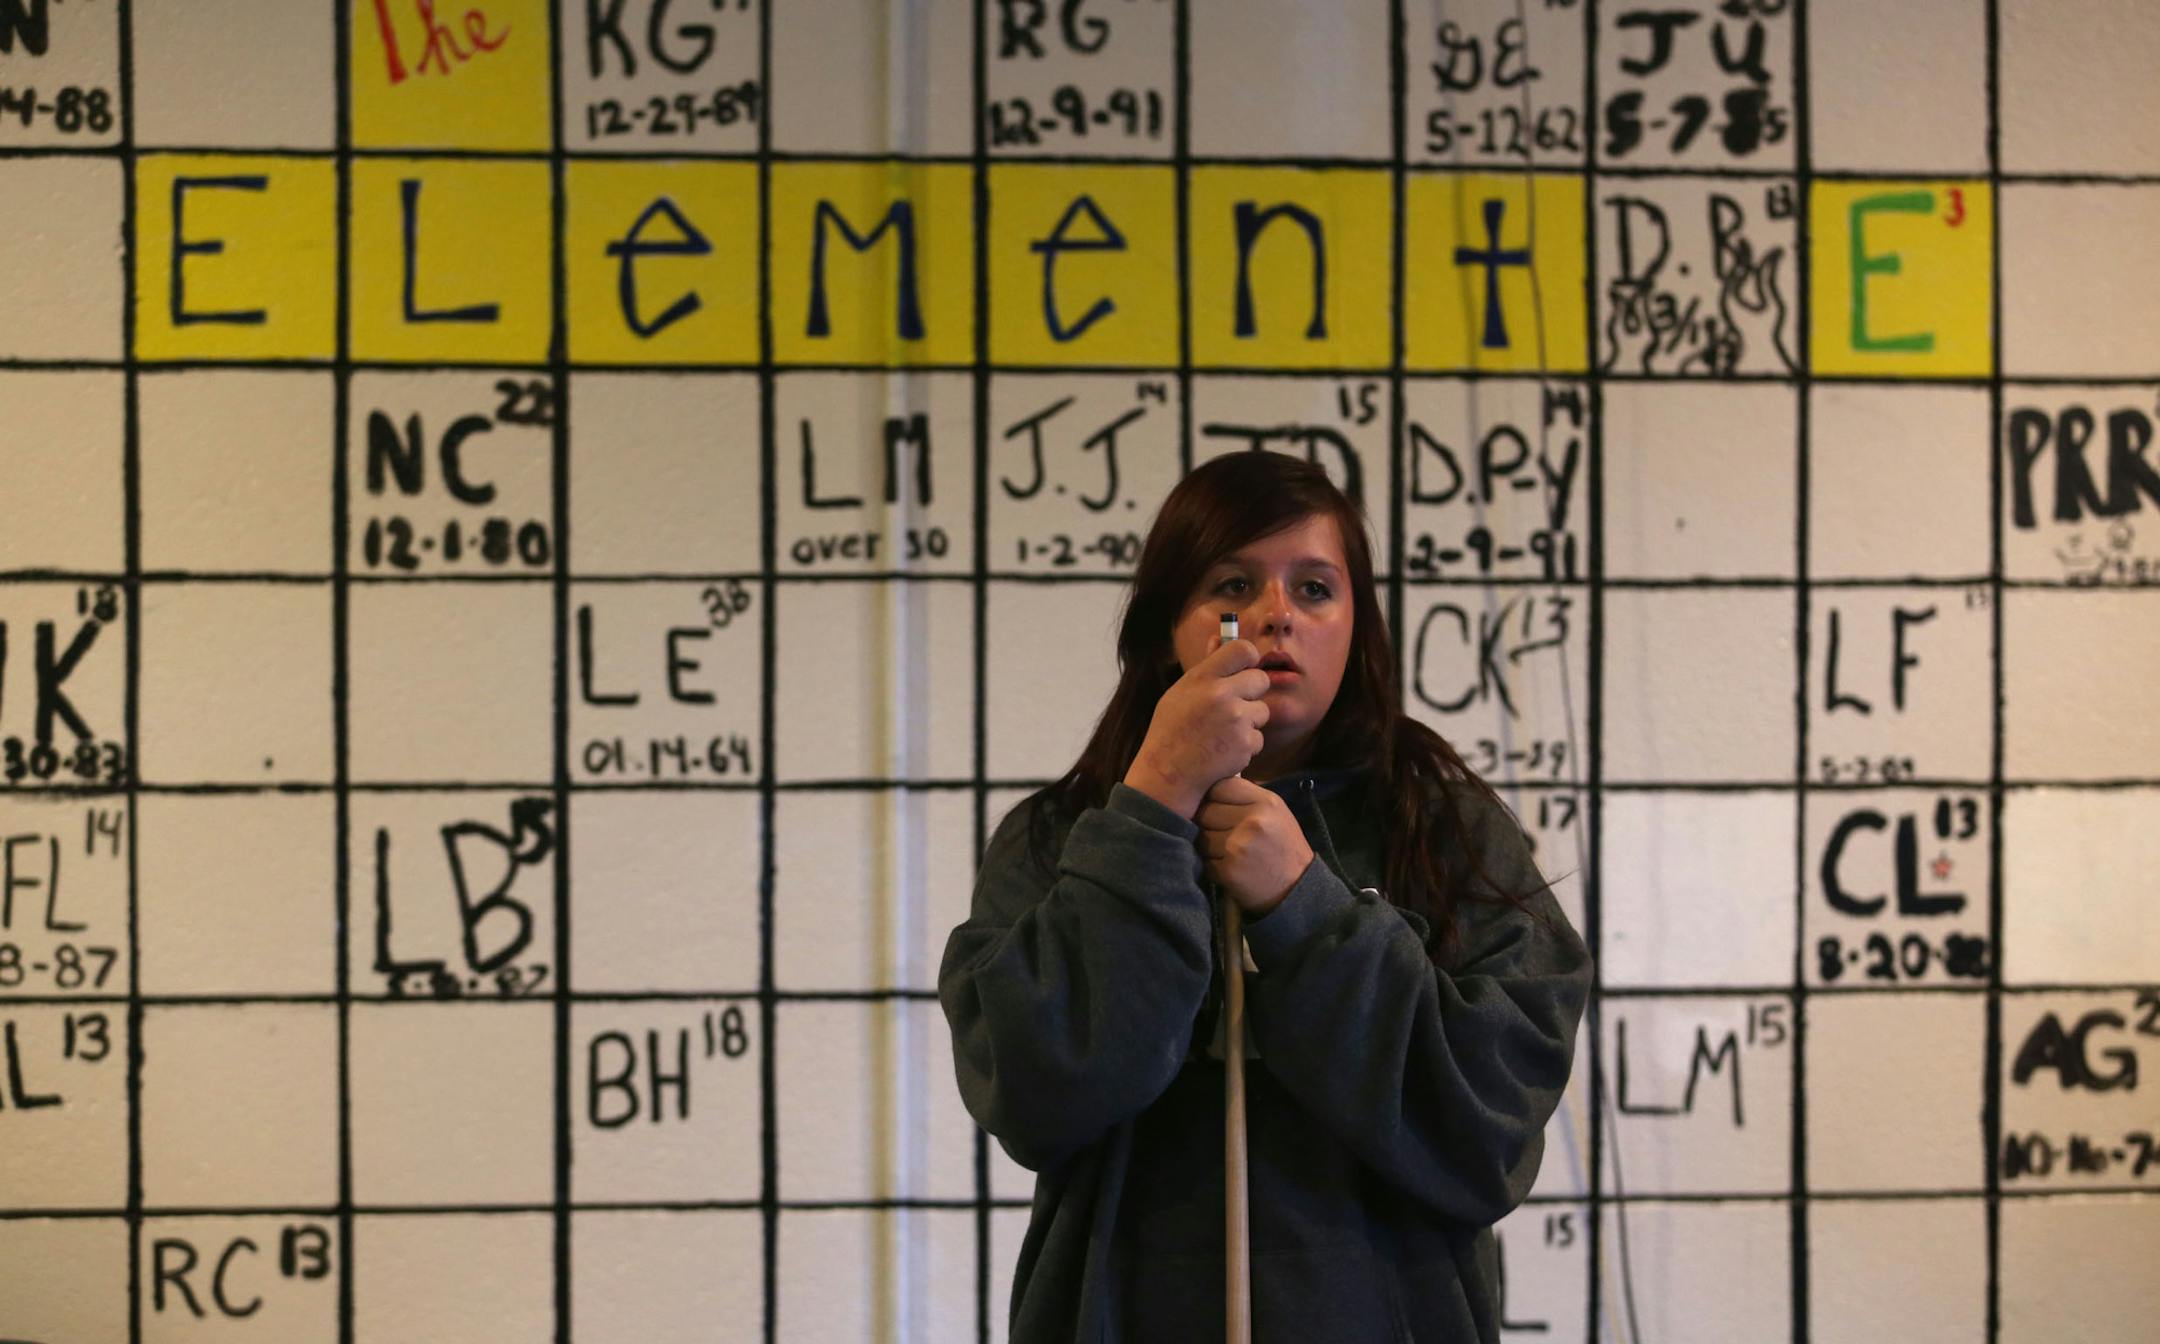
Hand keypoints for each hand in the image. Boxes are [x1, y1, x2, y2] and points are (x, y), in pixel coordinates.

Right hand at [1122, 635, 1268, 816]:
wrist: (1167, 774)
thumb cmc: (1171, 732)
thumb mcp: (1180, 693)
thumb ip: (1206, 667)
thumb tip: (1219, 637)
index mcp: (1202, 677)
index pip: (1243, 649)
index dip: (1248, 659)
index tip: (1244, 669)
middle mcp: (1221, 694)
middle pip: (1260, 679)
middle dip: (1252, 693)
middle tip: (1234, 708)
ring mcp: (1235, 720)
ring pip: (1262, 711)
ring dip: (1249, 722)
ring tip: (1223, 734)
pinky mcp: (1245, 744)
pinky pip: (1258, 738)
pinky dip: (1246, 746)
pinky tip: (1224, 752)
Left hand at [1195, 775, 1313, 917]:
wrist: (1298, 889)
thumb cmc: (1282, 846)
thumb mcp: (1275, 812)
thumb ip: (1246, 797)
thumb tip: (1208, 784)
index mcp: (1265, 802)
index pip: (1220, 786)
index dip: (1213, 797)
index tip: (1217, 807)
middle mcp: (1253, 820)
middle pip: (1205, 811)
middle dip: (1207, 823)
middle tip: (1220, 833)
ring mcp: (1239, 846)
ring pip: (1201, 837)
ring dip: (1208, 846)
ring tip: (1228, 852)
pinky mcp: (1229, 870)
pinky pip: (1204, 860)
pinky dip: (1212, 866)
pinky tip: (1229, 868)